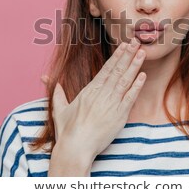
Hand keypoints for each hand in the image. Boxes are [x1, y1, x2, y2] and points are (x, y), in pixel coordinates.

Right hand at [41, 38, 146, 174]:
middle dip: (128, 55)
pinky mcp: (119, 115)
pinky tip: (143, 76)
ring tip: (142, 53)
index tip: (123, 45)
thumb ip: (57, 92)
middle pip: (117, 70)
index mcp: (89, 90)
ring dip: (134, 66)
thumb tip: (46, 78)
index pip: (106, 69)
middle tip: (136, 42)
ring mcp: (111, 103)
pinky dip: (137, 86)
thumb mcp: (59, 108)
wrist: (76, 147)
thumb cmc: (67, 130)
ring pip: (125, 80)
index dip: (116, 56)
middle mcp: (101, 94)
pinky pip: (130, 97)